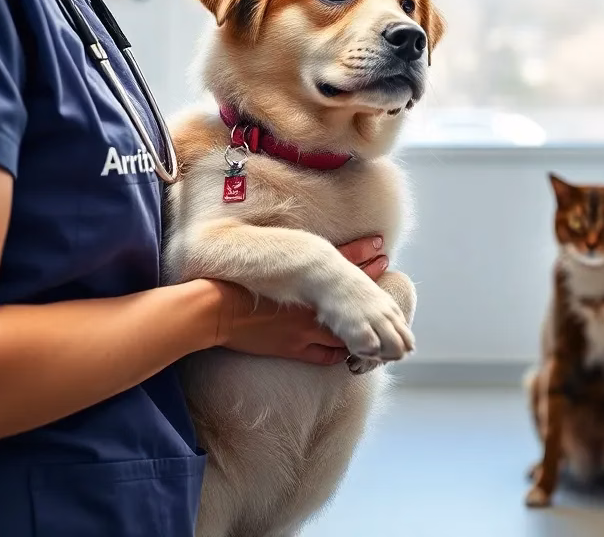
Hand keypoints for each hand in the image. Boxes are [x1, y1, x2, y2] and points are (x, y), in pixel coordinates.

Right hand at [212, 235, 388, 365]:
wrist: (214, 311)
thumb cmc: (235, 284)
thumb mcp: (265, 264)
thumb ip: (289, 262)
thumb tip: (309, 256)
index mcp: (303, 281)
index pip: (343, 264)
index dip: (362, 255)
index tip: (380, 247)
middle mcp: (311, 306)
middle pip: (351, 298)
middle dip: (372, 290)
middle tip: (389, 281)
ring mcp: (305, 330)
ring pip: (346, 332)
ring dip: (362, 329)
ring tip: (381, 325)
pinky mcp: (295, 349)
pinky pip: (327, 355)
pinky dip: (339, 353)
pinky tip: (350, 352)